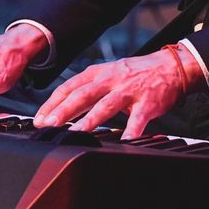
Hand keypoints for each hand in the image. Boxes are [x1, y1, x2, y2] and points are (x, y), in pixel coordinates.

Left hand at [31, 52, 191, 139]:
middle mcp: (110, 80)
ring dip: (89, 120)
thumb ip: (87, 91)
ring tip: (76, 132)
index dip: (51, 103)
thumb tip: (62, 110)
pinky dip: (131, 130)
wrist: (170, 67)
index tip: (38, 118)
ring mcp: (128, 91)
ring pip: (105, 105)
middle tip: (48, 125)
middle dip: (63, 111)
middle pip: (82, 95)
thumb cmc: (134, 75)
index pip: (68, 87)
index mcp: (97, 73)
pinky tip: (125, 141)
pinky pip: (137, 119)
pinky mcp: (147, 103)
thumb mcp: (107, 76)